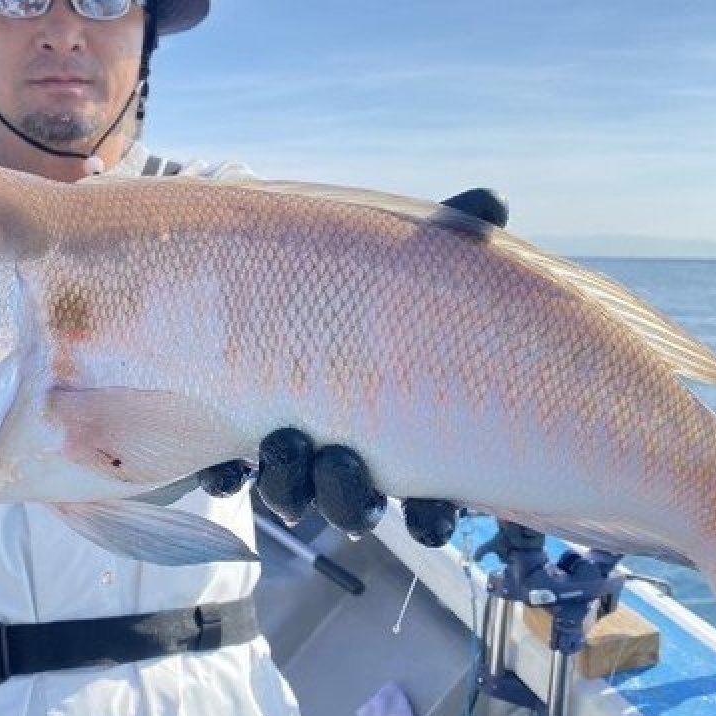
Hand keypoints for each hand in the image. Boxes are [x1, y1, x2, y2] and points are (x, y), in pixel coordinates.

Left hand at [197, 187, 508, 547]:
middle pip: (351, 504)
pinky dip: (225, 470)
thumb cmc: (377, 283)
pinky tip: (223, 459)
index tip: (428, 514)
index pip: (429, 501)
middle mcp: (350, 454)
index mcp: (404, 432)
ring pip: (291, 495)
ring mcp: (293, 451)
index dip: (429, 516)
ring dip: (288, 484)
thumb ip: (456, 241)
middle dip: (345, 495)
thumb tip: (492, 199)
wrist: (278, 274)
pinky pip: (228, 473)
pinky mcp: (235, 436)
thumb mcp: (420, 260)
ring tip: (283, 442)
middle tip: (338, 458)